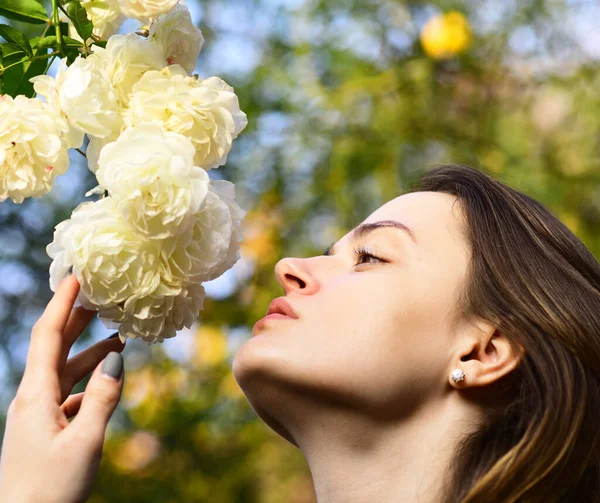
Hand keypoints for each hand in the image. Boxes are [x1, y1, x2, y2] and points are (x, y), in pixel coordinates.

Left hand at [0, 274, 126, 502]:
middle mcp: (33, 398)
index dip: (61, 304)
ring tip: (117, 336)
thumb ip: (102, 398)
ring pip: (64, 370)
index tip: (75, 277)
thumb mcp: (85, 442)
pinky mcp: (46, 427)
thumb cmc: (52, 487)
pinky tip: (106, 380)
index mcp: (36, 395)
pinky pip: (68, 392)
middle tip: (100, 295)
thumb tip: (117, 359)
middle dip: (76, 319)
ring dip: (88, 351)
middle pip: (54, 346)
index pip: (47, 336)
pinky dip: (88, 379)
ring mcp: (38, 413)